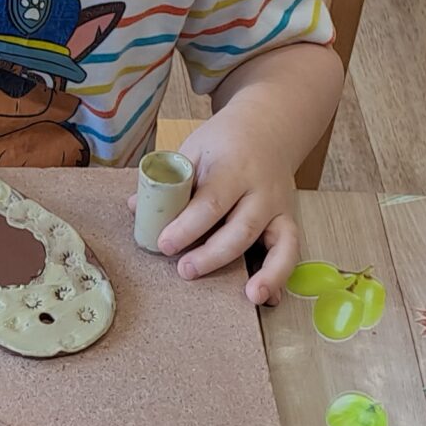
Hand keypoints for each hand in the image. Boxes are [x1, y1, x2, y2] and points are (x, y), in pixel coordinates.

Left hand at [153, 115, 299, 304]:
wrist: (268, 127)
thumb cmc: (224, 142)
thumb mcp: (194, 149)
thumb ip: (169, 180)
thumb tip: (134, 209)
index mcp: (233, 168)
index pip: (211, 201)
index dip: (187, 226)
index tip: (163, 244)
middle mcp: (261, 189)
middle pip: (242, 228)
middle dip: (214, 254)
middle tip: (184, 270)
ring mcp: (279, 206)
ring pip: (278, 242)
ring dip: (266, 272)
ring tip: (250, 296)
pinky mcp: (288, 220)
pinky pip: (291, 250)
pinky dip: (281, 275)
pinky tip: (269, 298)